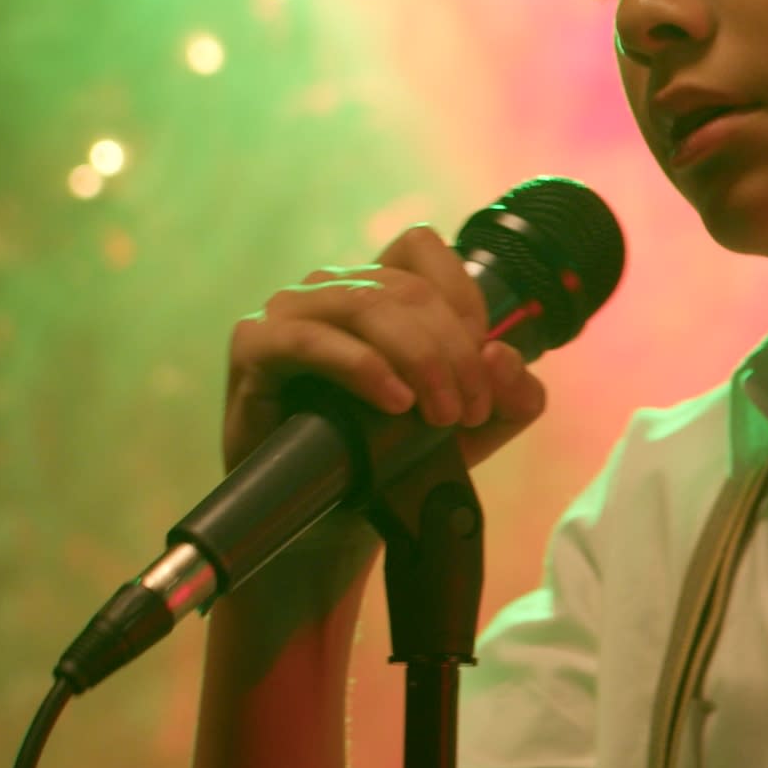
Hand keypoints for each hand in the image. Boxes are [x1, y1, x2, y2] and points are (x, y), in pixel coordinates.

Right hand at [223, 223, 548, 471]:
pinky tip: (394, 402)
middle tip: (469, 412)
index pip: (423, 251)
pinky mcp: (255, 345)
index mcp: (377, 288)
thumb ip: (512, 394)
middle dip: (455, 353)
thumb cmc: (394, 458)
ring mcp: (289, 310)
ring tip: (441, 415)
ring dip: (420, 360)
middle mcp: (332, 287)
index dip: (466, 302)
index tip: (488, 367)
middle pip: (407, 289)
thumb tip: (504, 356)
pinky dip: (362, 366)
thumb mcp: (473, 427)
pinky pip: (310, 339)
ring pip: (366, 305)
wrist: (329, 516)